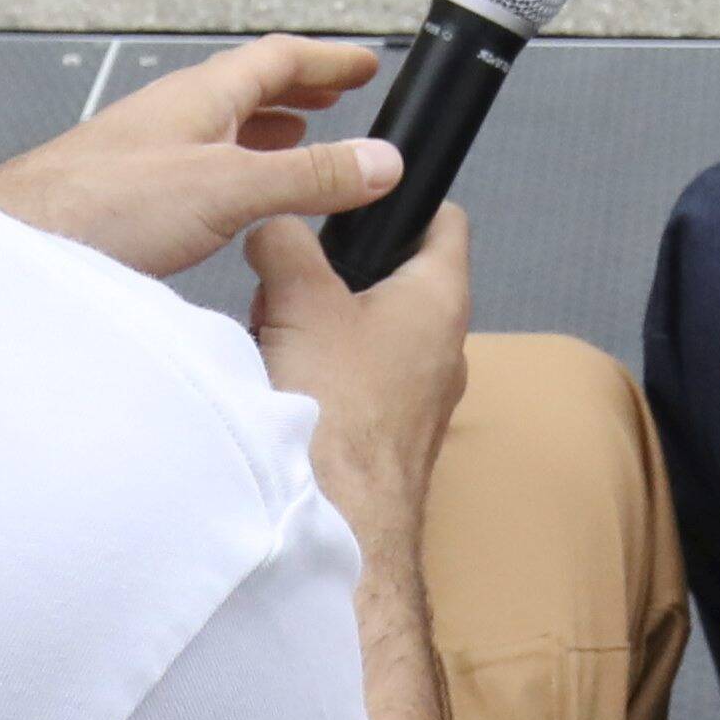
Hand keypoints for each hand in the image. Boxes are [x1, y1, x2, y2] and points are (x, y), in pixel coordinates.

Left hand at [0, 36, 399, 277]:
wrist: (18, 247)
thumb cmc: (99, 205)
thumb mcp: (227, 187)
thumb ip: (306, 175)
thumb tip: (378, 160)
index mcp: (201, 95)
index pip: (279, 57)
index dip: (329, 59)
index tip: (366, 62)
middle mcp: (173, 115)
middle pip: (249, 86)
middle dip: (301, 88)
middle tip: (339, 94)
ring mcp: (147, 151)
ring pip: (222, 126)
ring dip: (268, 128)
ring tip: (297, 140)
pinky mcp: (128, 194)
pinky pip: (198, 164)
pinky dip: (235, 168)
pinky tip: (233, 199)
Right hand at [248, 202, 471, 535]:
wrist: (338, 520)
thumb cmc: (336, 408)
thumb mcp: (299, 299)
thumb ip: (286, 242)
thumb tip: (274, 227)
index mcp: (440, 299)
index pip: (445, 222)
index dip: (405, 200)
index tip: (358, 198)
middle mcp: (444, 347)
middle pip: (393, 279)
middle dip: (334, 275)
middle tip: (287, 285)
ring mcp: (423, 397)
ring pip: (371, 334)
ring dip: (322, 328)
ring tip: (278, 340)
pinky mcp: (394, 437)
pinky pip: (361, 384)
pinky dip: (324, 374)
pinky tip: (285, 387)